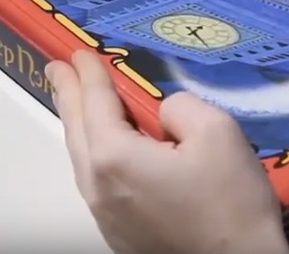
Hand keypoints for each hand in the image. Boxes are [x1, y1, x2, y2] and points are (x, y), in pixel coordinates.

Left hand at [46, 51, 288, 253]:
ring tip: (75, 102)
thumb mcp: (218, 132)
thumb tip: (163, 113)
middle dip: (67, 95)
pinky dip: (94, 153)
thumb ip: (181, 106)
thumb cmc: (230, 203)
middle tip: (58, 69)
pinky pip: (97, 181)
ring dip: (78, 124)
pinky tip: (104, 148)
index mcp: (115, 156)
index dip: (89, 73)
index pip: (96, 101)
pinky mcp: (120, 234)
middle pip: (77, 129)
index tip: (78, 54)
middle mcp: (99, 186)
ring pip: (83, 158)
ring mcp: (106, 214)